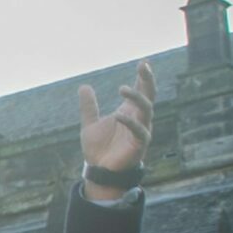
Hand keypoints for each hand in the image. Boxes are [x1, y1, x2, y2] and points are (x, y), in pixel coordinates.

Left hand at [78, 59, 156, 184]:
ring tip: (123, 89)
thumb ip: (89, 107)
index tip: (143, 61)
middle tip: (143, 66)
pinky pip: (139, 131)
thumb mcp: (90, 124)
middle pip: (148, 95)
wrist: (99, 170)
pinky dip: (130, 122)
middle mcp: (138, 118)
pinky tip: (119, 115)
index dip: (143, 77)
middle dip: (147, 80)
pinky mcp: (139, 144)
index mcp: (129, 112)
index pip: (140, 90)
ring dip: (137, 98)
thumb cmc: (99, 148)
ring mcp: (141, 130)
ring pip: (146, 109)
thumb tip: (84, 86)